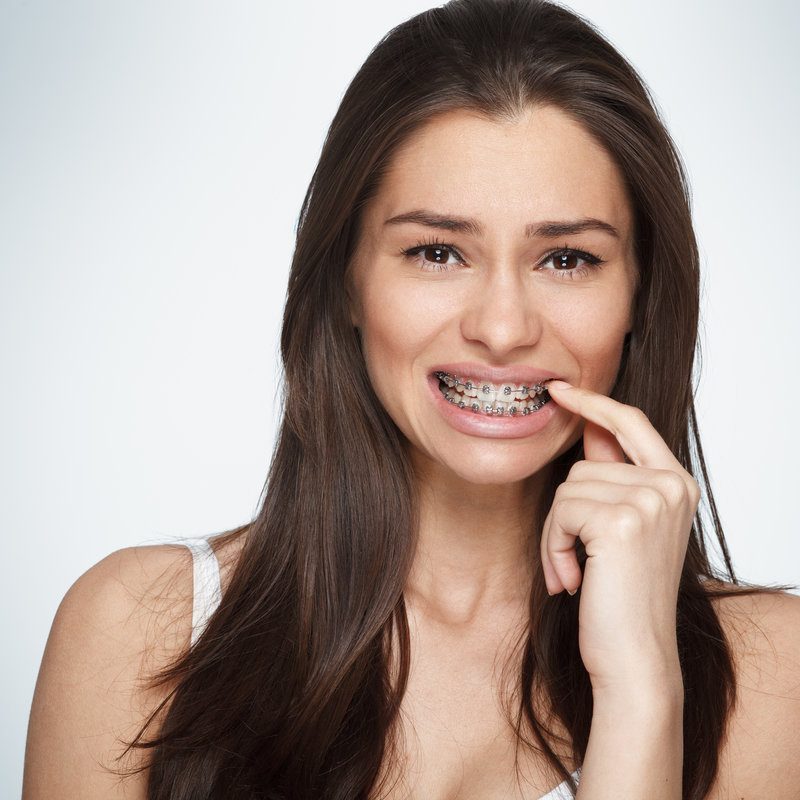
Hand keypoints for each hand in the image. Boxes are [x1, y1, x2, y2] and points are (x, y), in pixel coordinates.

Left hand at [540, 380, 699, 695]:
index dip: (593, 403)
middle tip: (574, 560)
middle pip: (581, 467)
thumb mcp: (623, 530)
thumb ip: (611, 480)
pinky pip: (560, 512)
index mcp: (676, 483)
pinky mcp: (622, 519)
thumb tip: (588, 429)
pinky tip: (573, 579)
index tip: (559, 389)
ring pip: (566, 490)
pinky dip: (554, 547)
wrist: (635, 656)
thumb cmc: (622, 596)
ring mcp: (651, 499)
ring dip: (557, 535)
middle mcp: (670, 485)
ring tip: (576, 572)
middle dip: (564, 515)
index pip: (631, 422)